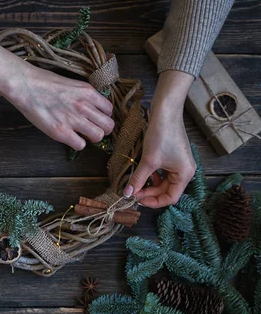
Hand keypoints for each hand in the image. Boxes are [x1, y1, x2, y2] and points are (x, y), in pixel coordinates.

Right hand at [0, 43, 113, 149]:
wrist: (25, 85)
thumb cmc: (43, 81)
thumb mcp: (71, 83)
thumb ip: (84, 95)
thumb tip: (91, 106)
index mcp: (88, 92)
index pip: (109, 110)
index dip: (104, 116)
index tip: (95, 118)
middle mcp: (84, 106)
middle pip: (109, 125)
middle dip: (102, 129)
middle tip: (92, 129)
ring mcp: (73, 119)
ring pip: (98, 136)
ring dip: (91, 137)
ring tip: (82, 134)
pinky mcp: (61, 132)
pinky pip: (81, 145)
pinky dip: (77, 144)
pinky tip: (70, 138)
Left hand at [123, 70, 196, 207]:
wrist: (166, 111)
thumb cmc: (161, 135)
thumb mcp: (148, 160)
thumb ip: (138, 179)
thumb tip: (127, 194)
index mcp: (185, 175)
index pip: (170, 198)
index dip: (153, 202)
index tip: (137, 199)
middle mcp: (185, 171)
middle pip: (166, 190)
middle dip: (149, 192)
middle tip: (132, 190)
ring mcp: (179, 163)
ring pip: (162, 182)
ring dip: (149, 184)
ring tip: (135, 181)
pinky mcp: (172, 156)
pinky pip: (162, 172)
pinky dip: (151, 174)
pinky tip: (142, 172)